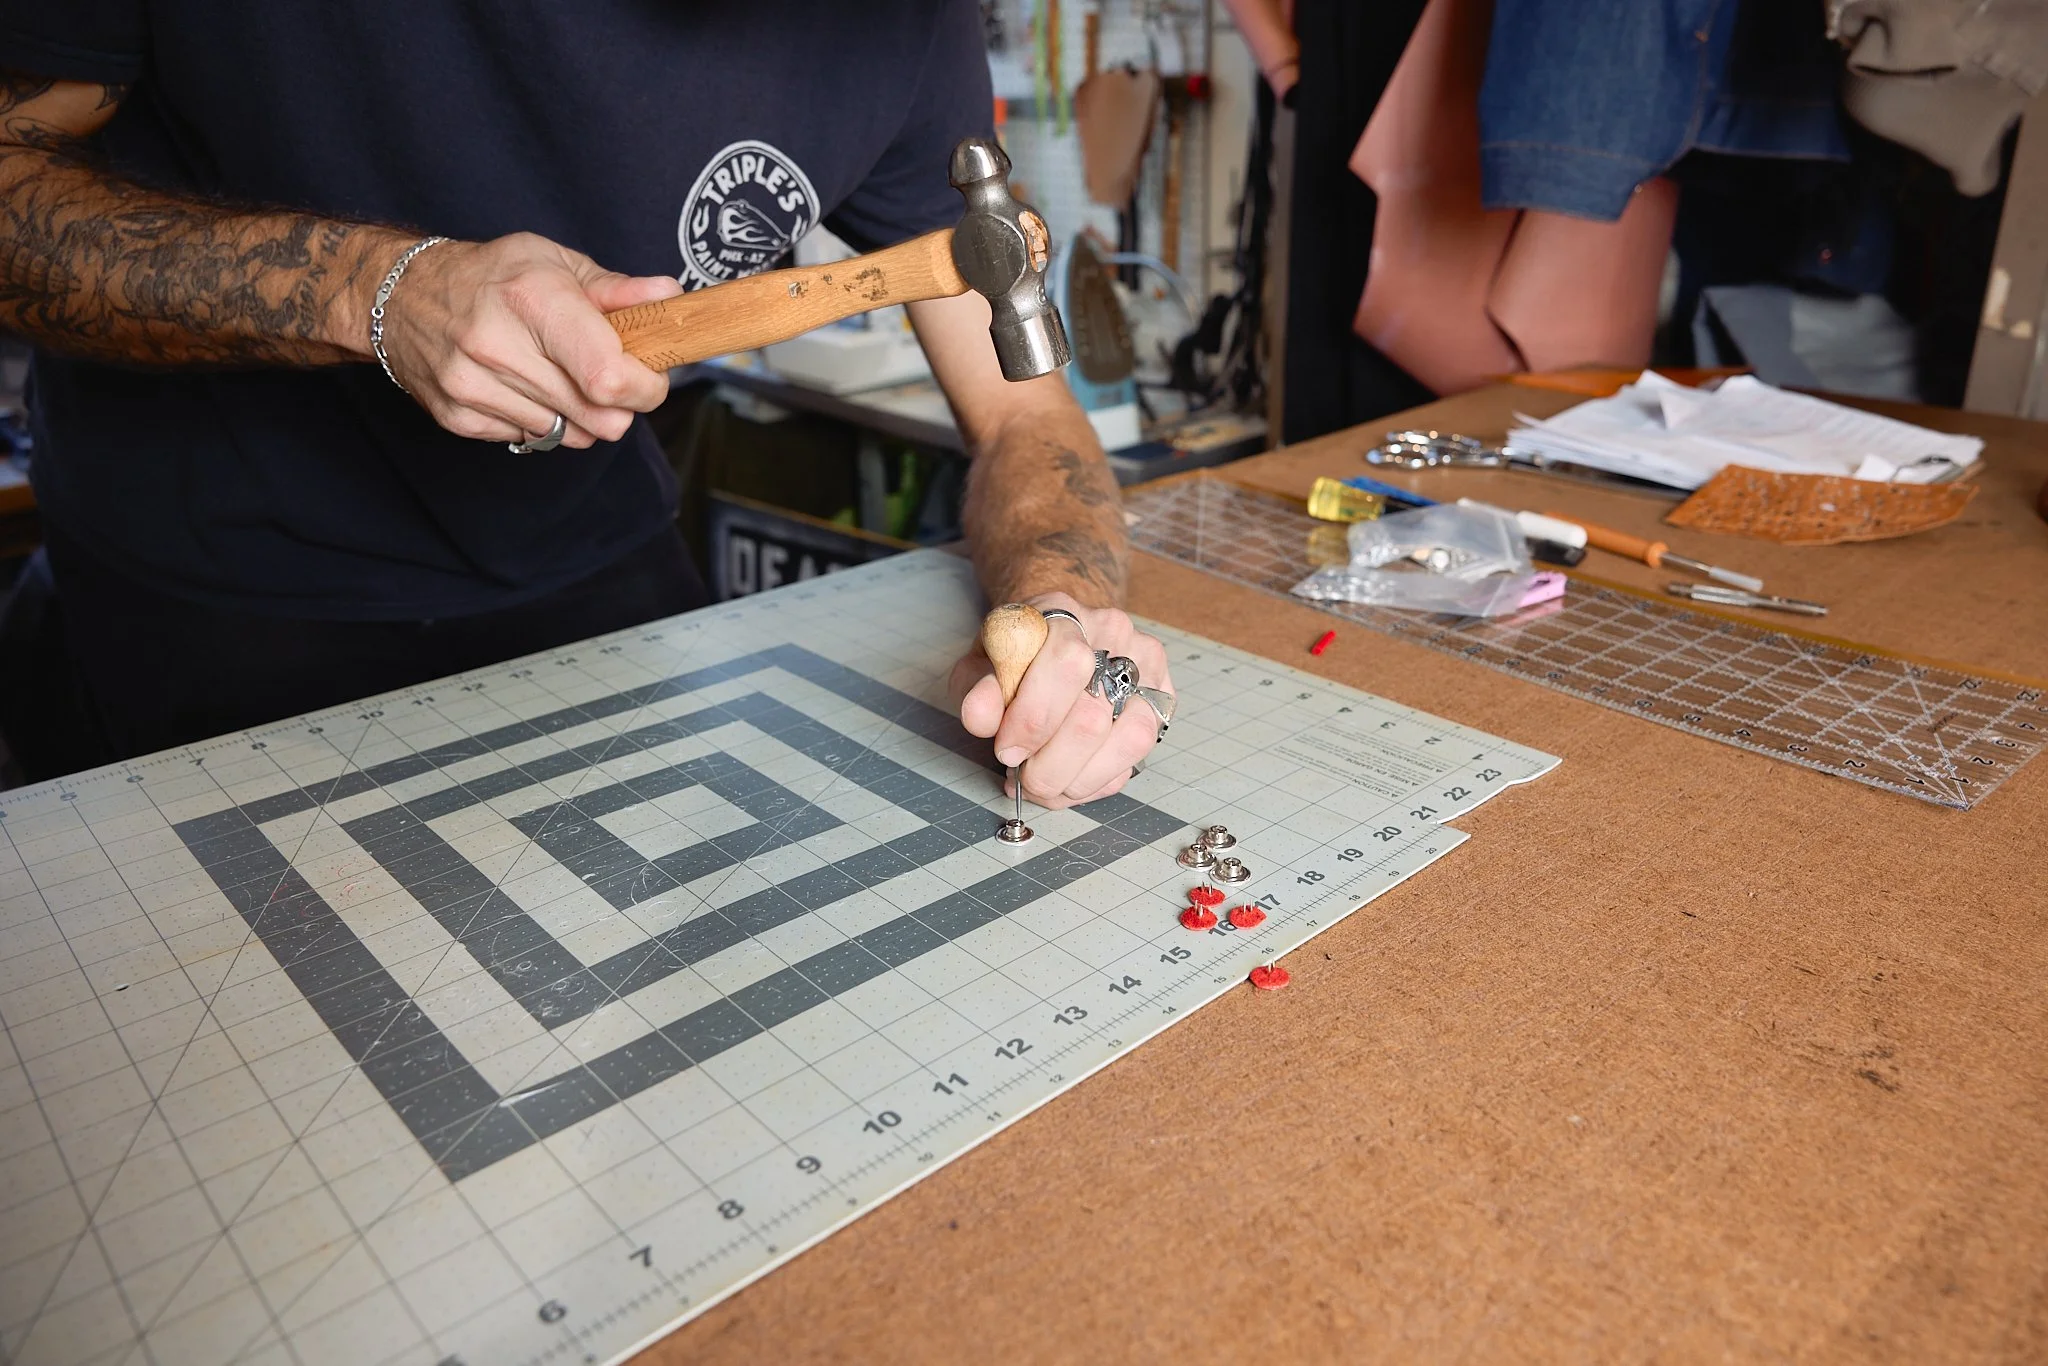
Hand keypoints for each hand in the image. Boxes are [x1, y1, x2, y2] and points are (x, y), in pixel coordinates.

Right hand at [376, 232, 681, 446]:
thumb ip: (615, 290)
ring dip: (581, 415)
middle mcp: (498, 347)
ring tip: (563, 376)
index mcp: (532, 301)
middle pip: (599, 419)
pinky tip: (526, 387)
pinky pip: (532, 440)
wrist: (400, 295)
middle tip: (610, 377)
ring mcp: (474, 388)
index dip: (645, 388)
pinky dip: (543, 421)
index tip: (650, 378)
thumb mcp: (553, 262)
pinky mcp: (459, 417)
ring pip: (570, 436)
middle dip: (620, 405)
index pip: (609, 377)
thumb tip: (668, 298)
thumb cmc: (489, 276)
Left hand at [950, 593, 1172, 808]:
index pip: (1065, 665)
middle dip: (1051, 765)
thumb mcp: (981, 665)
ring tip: (1046, 787)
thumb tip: (980, 717)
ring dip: (1080, 779)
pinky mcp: (1162, 695)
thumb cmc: (1016, 655)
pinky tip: (1071, 781)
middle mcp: (1114, 634)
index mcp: (1065, 613)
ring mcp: (1146, 664)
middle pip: (1094, 715)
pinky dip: (1100, 780)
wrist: (1054, 636)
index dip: (1034, 720)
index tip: (1007, 751)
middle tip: (1023, 780)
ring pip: (1130, 739)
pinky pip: (1139, 754)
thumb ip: (976, 688)